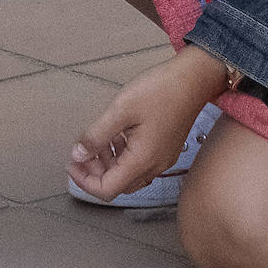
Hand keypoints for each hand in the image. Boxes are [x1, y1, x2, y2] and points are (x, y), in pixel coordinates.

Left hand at [69, 45, 227, 200]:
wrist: (195, 78)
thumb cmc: (161, 90)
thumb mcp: (121, 109)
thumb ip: (97, 135)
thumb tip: (78, 155)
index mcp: (142, 161)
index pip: (107, 189)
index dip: (84, 180)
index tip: (72, 163)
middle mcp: (154, 166)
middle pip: (118, 184)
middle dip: (95, 171)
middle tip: (82, 151)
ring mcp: (163, 158)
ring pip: (128, 173)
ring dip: (109, 162)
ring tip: (98, 139)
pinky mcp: (167, 148)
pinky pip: (140, 162)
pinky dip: (123, 154)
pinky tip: (118, 134)